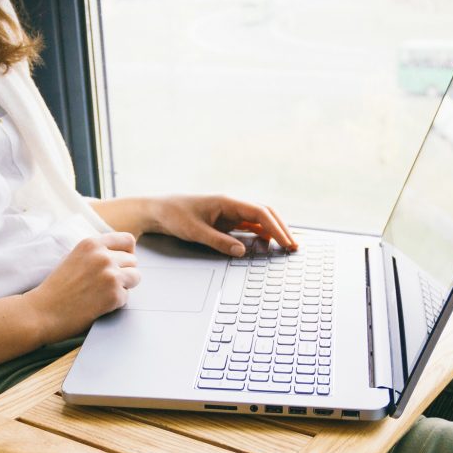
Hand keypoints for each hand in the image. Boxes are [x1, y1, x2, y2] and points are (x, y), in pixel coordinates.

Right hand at [24, 232, 140, 341]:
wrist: (41, 312)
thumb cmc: (56, 289)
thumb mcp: (74, 258)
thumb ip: (96, 253)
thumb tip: (123, 255)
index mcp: (91, 243)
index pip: (127, 240)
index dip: (127, 253)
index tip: (121, 263)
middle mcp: (102, 256)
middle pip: (133, 261)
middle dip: (124, 273)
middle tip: (105, 285)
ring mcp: (110, 275)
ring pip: (135, 277)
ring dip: (124, 287)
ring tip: (103, 294)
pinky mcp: (114, 295)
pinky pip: (127, 297)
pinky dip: (115, 303)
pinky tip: (97, 305)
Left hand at [150, 195, 296, 255]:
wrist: (158, 211)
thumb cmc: (174, 216)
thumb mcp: (195, 231)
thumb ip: (219, 241)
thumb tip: (242, 251)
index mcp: (227, 202)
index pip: (259, 212)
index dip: (276, 227)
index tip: (285, 241)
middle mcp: (232, 205)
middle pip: (265, 214)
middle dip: (281, 228)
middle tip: (294, 246)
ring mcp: (230, 213)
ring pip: (259, 220)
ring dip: (274, 231)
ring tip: (287, 246)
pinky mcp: (226, 221)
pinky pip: (249, 226)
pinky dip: (262, 234)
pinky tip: (269, 243)